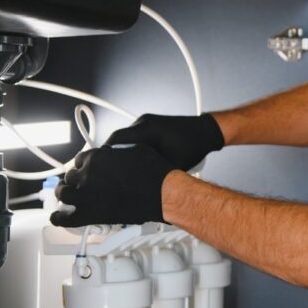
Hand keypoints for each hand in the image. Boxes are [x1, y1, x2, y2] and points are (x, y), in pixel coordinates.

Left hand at [51, 145, 174, 226]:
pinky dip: (59, 218)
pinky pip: (65, 219)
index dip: (82, 166)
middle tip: (77, 184)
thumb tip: (114, 154)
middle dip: (73, 181)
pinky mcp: (90, 215)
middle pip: (70, 177)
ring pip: (63, 195)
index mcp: (96, 158)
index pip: (80, 160)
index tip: (85, 170)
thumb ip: (117, 152)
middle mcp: (87, 175)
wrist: (162, 194)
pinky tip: (58, 217)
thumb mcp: (135, 150)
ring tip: (66, 197)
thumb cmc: (154, 173)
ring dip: (64, 195)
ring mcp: (86, 196)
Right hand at [104, 114, 223, 170]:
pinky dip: (132, 148)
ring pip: (126, 138)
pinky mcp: (151, 124)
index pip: (116, 140)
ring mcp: (147, 121)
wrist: (206, 132)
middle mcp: (144, 122)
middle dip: (112, 156)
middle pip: (117, 139)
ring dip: (122, 152)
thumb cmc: (193, 147)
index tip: (101, 168)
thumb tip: (137, 186)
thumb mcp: (172, 164)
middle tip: (109, 172)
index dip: (106, 155)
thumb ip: (153, 173)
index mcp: (147, 128)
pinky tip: (135, 161)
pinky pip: (135, 136)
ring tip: (121, 168)